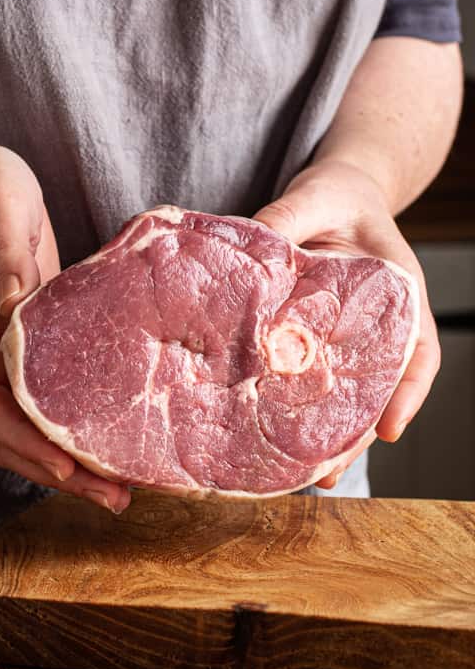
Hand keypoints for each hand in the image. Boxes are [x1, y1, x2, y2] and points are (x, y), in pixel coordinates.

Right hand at [0, 140, 130, 512]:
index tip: (64, 468)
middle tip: (113, 496)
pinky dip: (81, 422)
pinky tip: (116, 431)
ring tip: (121, 483)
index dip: (22, 443)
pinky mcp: (45, 339)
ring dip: (72, 458)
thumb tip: (13, 305)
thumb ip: (4, 257)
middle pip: (13, 432)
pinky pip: (57, 395)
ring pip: (35, 422)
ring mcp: (17, 350)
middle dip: (56, 470)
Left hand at [252, 159, 439, 489]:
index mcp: (396, 292)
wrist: (334, 194)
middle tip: (326, 472)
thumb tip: (250, 244)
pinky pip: (309, 372)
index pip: (417, 348)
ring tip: (302, 473)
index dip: (407, 391)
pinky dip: (296, 402)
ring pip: (343, 390)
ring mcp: (343, 334)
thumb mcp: (317, 197)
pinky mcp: (311, 335)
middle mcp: (375, 323)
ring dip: (327, 432)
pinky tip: (271, 429)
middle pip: (375, 386)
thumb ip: (288, 217)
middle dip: (355, 433)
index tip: (388, 429)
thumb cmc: (338, 195)